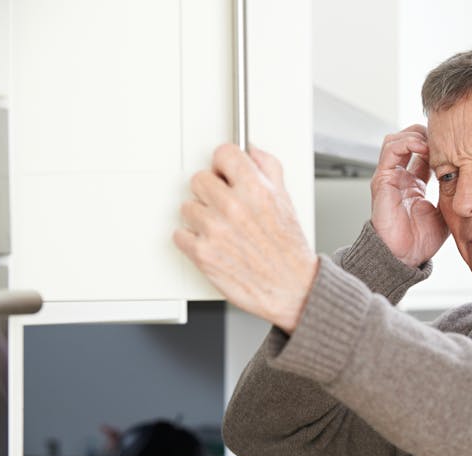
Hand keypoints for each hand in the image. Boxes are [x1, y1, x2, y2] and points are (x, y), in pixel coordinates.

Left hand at [173, 144, 317, 332]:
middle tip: (223, 204)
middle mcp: (233, 207)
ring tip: (221, 228)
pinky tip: (212, 243)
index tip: (226, 172)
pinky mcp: (202, 254)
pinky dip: (191, 239)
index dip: (225, 164)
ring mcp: (215, 230)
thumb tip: (252, 151)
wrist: (291, 288)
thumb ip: (269, 169)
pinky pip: (180, 234)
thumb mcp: (286, 200)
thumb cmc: (288, 250)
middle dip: (210, 190)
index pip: (223, 153)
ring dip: (200, 216)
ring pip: (187, 206)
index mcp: (256, 190)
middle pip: (199, 178)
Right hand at [371, 125, 448, 266]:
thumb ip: (452, 191)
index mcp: (413, 184)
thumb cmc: (421, 240)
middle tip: (445, 139)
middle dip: (426, 134)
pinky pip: (390, 150)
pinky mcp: (382, 179)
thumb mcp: (446, 210)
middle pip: (408, 140)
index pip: (423, 152)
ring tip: (432, 142)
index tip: (455, 145)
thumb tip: (470, 179)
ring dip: (416, 135)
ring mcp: (389, 177)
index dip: (437, 145)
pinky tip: (422, 146)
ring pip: (396, 139)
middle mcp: (400, 177)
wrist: (405, 256)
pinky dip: (406, 142)